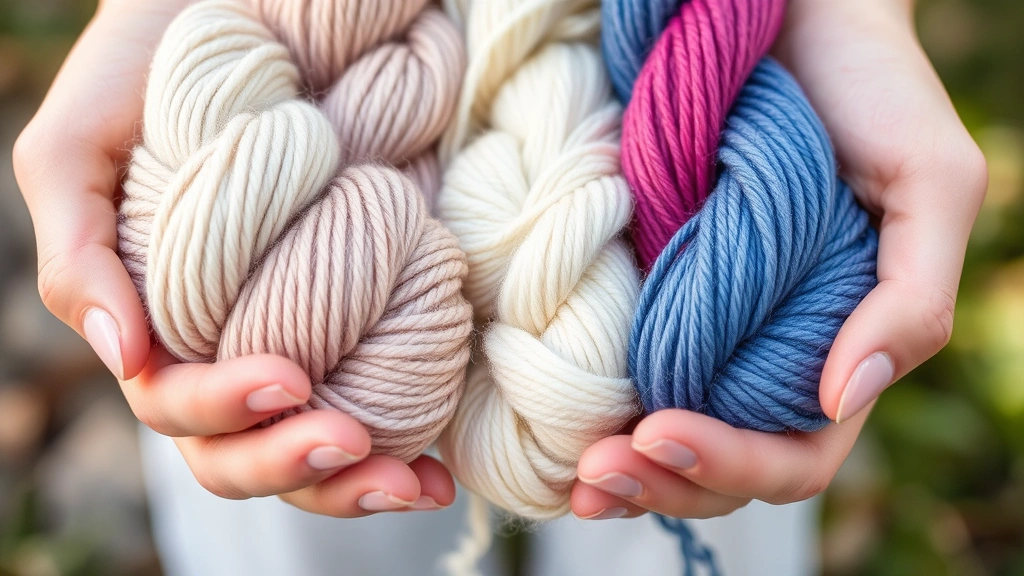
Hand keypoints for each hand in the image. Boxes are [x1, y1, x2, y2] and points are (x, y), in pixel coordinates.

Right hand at [12, 1, 452, 515]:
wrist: (235, 12)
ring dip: (358, 481)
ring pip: (312, 444)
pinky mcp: (362, 315)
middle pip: (246, 449)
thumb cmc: (146, 75)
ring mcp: (298, 336)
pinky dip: (407, 443)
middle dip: (294, 464)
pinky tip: (439, 468)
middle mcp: (228, 344)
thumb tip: (126, 359)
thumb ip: (79, 252)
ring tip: (414, 485)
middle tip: (350, 442)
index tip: (287, 378)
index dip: (226, 413)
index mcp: (159, 324)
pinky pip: (379, 400)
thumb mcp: (80, 149)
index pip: (180, 407)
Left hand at [570, 0, 986, 519]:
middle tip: (593, 474)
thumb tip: (843, 397)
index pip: (793, 452)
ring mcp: (701, 323)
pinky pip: (617, 365)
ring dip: (616, 467)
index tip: (659, 434)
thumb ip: (911, 296)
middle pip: (717, 463)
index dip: (730, 465)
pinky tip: (550, 417)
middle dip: (658, 482)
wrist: (789, 14)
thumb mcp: (928, 181)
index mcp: (832, 347)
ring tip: (567, 471)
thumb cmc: (869, 88)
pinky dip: (584, 404)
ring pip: (662, 433)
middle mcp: (761, 350)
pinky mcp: (647, 283)